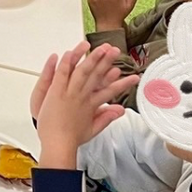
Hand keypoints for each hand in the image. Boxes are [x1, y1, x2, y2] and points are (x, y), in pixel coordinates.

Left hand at [35, 43, 138, 167]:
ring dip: (92, 58)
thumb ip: (107, 118)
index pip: (110, 91)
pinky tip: (72, 53)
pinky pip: (62, 74)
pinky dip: (67, 63)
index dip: (122, 83)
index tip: (134, 77)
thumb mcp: (93, 129)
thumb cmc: (71, 139)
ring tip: (102, 47)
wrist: (58, 144)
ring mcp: (70, 93)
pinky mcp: (57, 92)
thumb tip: (122, 110)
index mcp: (92, 105)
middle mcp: (83, 96)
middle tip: (117, 51)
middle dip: (108, 62)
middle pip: (98, 76)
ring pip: (83, 71)